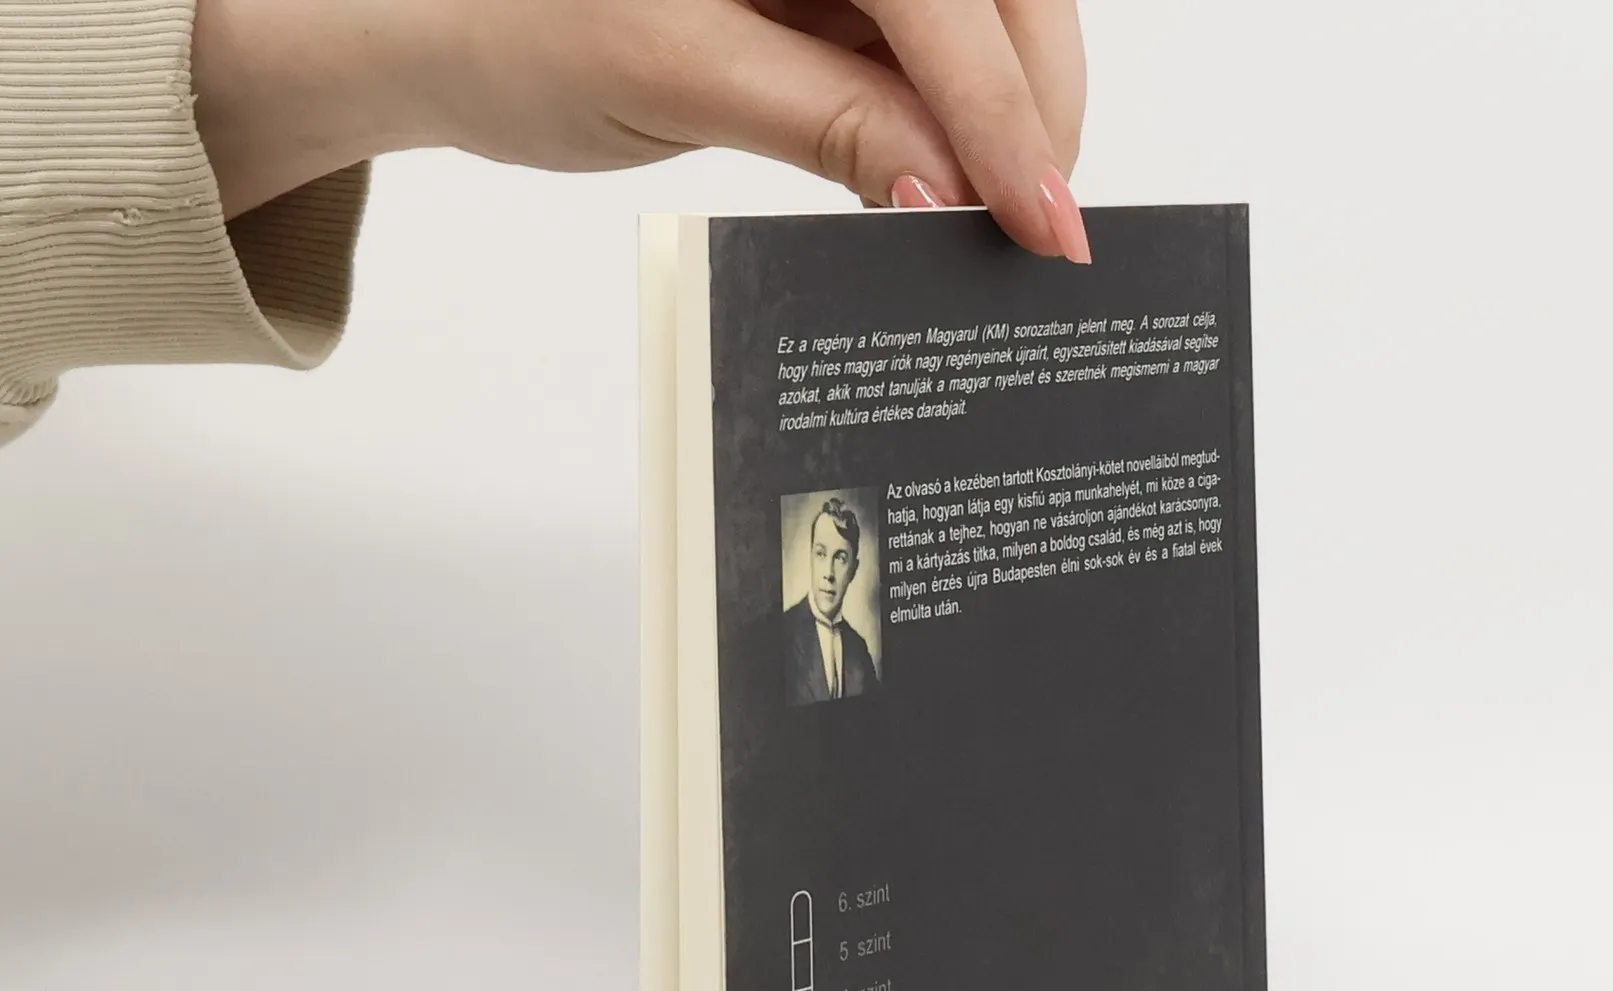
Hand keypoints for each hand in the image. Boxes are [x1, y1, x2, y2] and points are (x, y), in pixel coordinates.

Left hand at [191, 0, 1089, 260]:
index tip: (1040, 214)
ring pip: (980, 15)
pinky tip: (958, 175)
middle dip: (1027, 103)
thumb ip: (823, 119)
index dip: (1000, 105)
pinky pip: (929, 42)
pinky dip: (956, 111)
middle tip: (1040, 226)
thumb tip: (944, 185)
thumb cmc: (522, 27)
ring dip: (1003, 111)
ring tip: (1003, 208)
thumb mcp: (676, 74)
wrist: (451, 31)